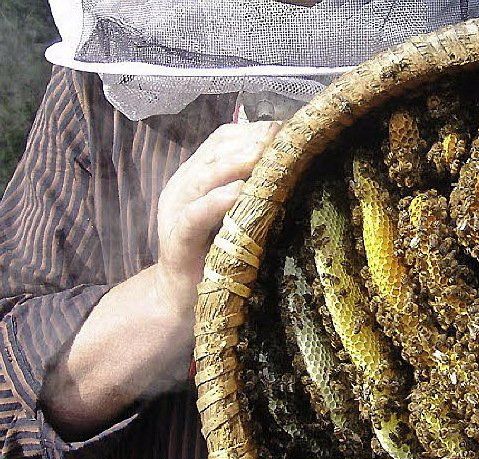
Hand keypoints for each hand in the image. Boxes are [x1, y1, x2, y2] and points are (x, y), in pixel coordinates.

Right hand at [154, 120, 280, 321]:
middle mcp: (183, 187)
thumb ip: (251, 191)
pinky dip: (218, 201)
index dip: (254, 131)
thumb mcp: (234, 216)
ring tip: (266, 154)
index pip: (222, 140)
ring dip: (237, 163)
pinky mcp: (177, 239)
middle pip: (216, 153)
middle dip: (251, 141)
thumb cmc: (216, 255)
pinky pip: (197, 214)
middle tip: (282, 135)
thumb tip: (290, 168)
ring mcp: (176, 211)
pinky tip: (240, 192)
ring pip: (205, 176)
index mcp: (196, 176)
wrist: (180, 299)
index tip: (287, 128)